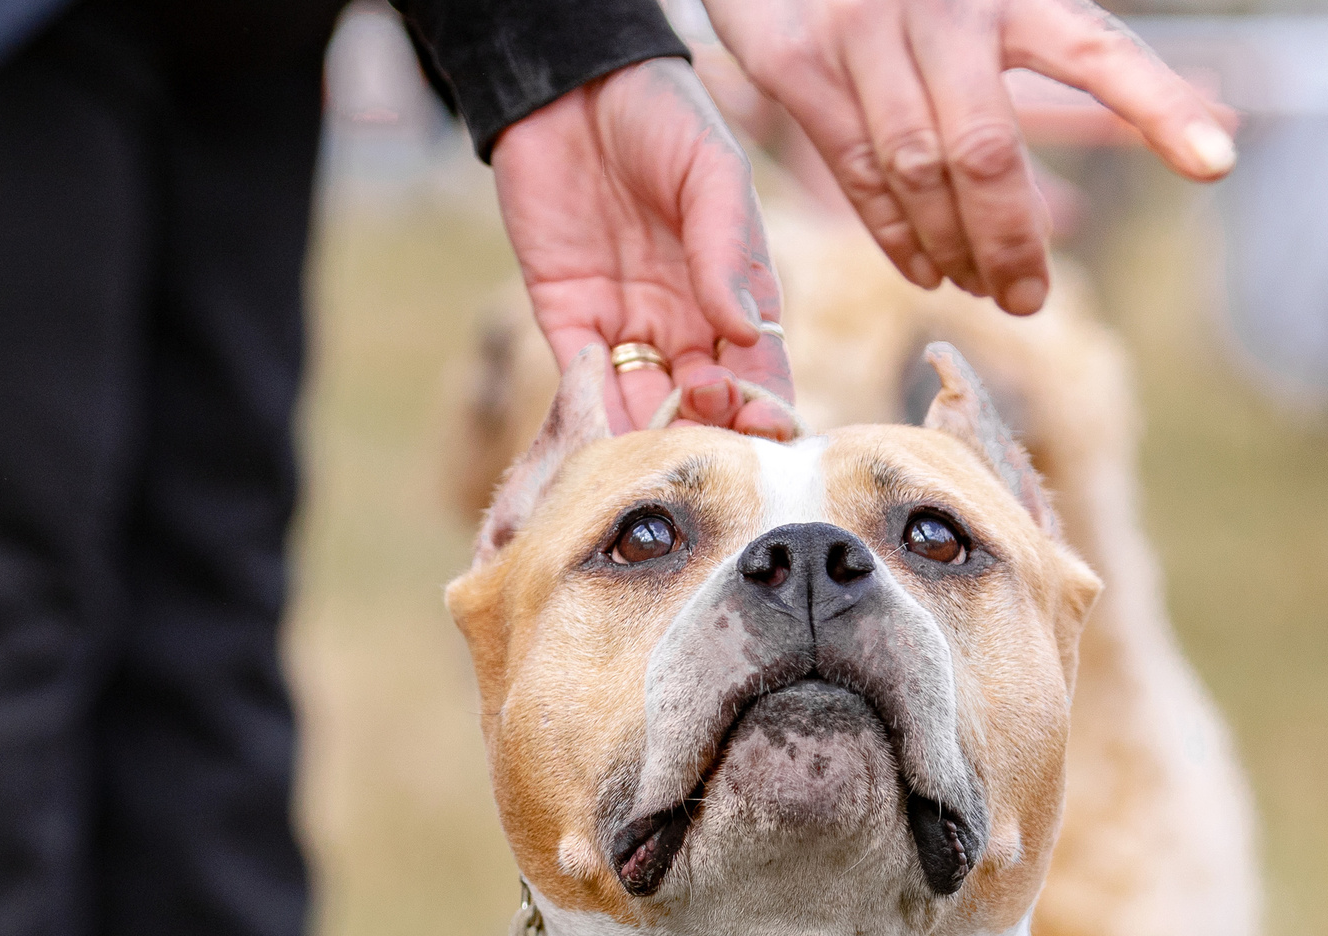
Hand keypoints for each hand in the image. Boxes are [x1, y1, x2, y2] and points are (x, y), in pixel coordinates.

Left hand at [492, 58, 797, 435]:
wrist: (573, 83)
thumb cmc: (663, 116)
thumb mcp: (711, 173)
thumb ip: (727, 251)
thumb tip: (745, 331)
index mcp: (735, 291)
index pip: (758, 370)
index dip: (761, 407)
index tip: (760, 429)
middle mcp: (685, 320)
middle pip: (703, 403)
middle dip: (706, 433)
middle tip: (702, 445)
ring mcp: (626, 322)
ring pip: (644, 404)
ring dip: (650, 437)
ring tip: (655, 459)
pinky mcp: (566, 315)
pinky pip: (581, 379)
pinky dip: (593, 409)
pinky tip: (605, 427)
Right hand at [703, 0, 1237, 315]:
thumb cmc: (924, 0)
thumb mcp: (996, 13)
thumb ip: (1076, 67)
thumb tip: (1213, 136)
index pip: (1097, 51)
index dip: (1159, 107)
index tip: (1218, 164)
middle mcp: (940, 3)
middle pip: (985, 150)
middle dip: (1009, 241)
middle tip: (1028, 297)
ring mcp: (862, 29)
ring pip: (916, 173)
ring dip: (953, 249)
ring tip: (979, 286)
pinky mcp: (797, 61)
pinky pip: (857, 174)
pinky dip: (895, 237)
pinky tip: (927, 269)